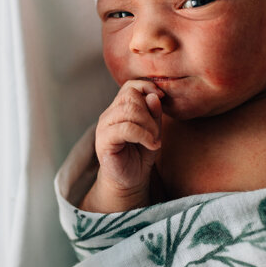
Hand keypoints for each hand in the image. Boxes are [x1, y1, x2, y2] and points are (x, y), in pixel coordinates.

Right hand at [81, 80, 163, 211]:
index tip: (161, 98)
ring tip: (154, 140)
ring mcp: (104, 127)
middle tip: (156, 132)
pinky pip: (126, 128)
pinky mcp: (104, 141)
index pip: (129, 86)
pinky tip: (151, 145)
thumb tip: (154, 95)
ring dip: (149, 125)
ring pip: (129, 110)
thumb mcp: (153, 129)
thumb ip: (154, 112)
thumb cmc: (141, 153)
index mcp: (119, 108)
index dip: (146, 87)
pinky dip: (144, 135)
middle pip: (131, 97)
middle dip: (150, 112)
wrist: (130, 180)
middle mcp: (109, 114)